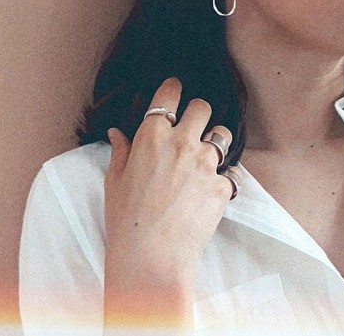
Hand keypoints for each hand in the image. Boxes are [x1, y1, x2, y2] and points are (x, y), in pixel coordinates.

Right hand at [104, 77, 242, 278]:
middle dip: (199, 112)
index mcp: (152, 137)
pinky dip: (221, 180)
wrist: (151, 256)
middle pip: (202, 108)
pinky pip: (229, 174)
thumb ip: (120, 151)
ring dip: (215, 142)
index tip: (176, 87)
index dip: (173, 87)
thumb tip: (116, 133)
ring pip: (222, 135)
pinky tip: (207, 194)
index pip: (168, 96)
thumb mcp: (115, 181)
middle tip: (194, 125)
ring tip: (205, 159)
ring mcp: (205, 164)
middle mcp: (182, 143)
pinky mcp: (221, 186)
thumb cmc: (126, 219)